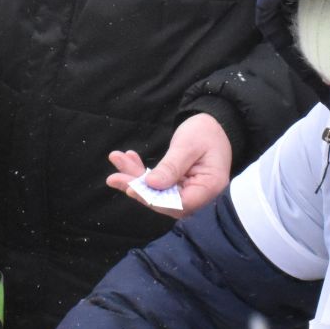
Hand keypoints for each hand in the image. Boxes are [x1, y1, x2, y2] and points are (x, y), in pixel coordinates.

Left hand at [105, 112, 231, 215]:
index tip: (130, 189)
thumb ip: (171, 166)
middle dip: (137, 187)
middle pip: (163, 200)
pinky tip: (128, 160)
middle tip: (113, 177)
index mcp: (208, 188)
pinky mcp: (178, 186)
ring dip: (135, 178)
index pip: (177, 204)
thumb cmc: (207, 132)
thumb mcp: (188, 145)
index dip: (152, 199)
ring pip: (157, 193)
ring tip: (117, 160)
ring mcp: (188, 192)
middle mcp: (199, 195)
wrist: (216, 125)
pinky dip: (141, 174)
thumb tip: (151, 185)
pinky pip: (158, 185)